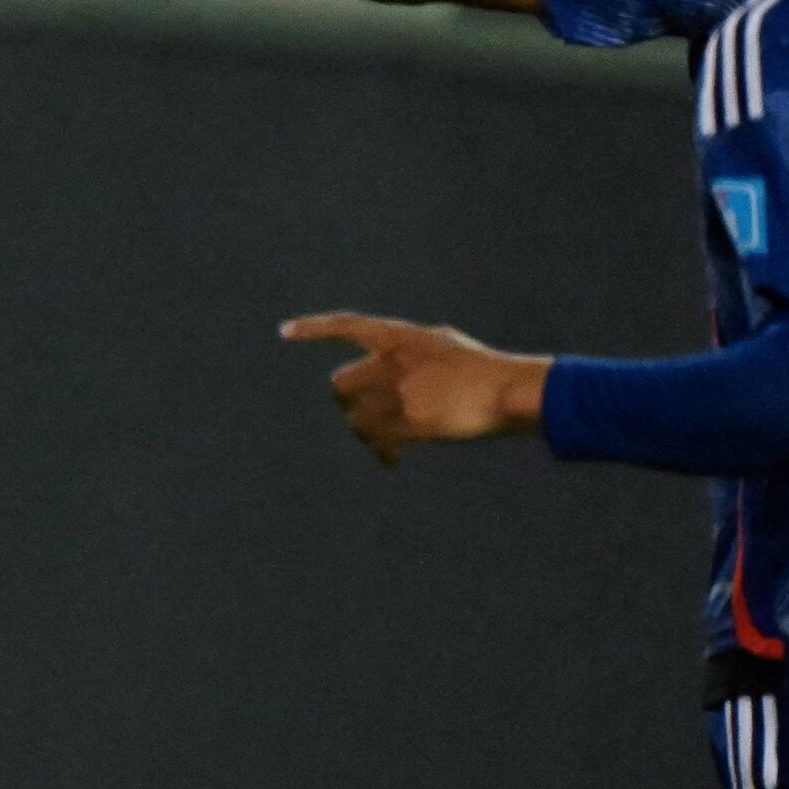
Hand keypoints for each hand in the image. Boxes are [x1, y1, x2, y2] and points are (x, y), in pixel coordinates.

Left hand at [280, 312, 546, 462]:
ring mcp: (396, 392)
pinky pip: (377, 442)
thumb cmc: (480, 368)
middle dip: (348, 403)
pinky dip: (381, 453)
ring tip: (381, 441)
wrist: (503, 391)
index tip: (284, 331)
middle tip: (361, 414)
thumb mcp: (440, 343)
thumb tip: (383, 364)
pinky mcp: (406, 422)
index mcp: (398, 337)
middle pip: (340, 385)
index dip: (314, 328)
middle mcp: (390, 362)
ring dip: (364, 433)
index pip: (346, 326)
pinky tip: (391, 461)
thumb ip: (406, 349)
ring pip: (355, 418)